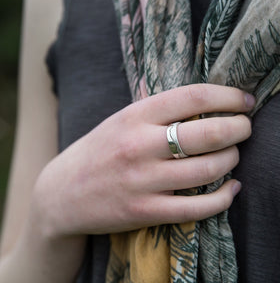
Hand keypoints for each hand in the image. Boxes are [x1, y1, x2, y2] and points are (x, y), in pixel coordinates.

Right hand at [33, 84, 253, 237]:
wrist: (62, 194)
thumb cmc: (96, 152)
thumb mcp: (119, 121)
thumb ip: (154, 109)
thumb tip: (198, 99)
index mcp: (134, 117)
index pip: (193, 96)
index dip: (227, 96)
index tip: (244, 100)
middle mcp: (139, 146)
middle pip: (209, 133)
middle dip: (239, 128)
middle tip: (245, 127)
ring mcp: (142, 181)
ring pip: (208, 169)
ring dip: (232, 159)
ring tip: (233, 155)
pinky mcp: (145, 212)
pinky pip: (198, 207)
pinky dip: (224, 198)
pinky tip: (231, 189)